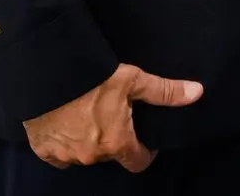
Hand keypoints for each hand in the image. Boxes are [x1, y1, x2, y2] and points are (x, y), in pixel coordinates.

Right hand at [22, 63, 201, 170]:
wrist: (47, 76)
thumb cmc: (93, 78)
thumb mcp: (134, 80)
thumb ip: (165, 91)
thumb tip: (197, 92)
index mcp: (116, 143)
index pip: (137, 162)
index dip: (146, 152)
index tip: (147, 138)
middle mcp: (90, 156)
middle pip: (111, 155)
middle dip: (116, 140)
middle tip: (116, 117)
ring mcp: (64, 156)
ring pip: (84, 155)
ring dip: (90, 142)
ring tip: (91, 117)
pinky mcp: (42, 150)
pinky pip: (58, 155)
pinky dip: (65, 144)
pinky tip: (68, 125)